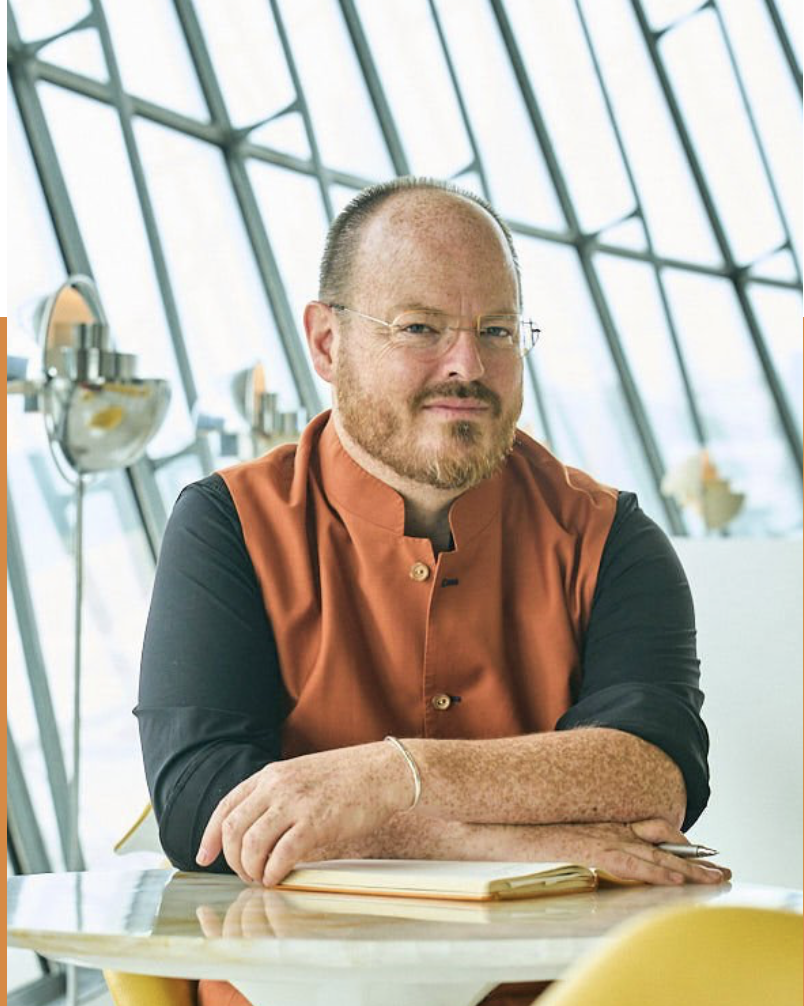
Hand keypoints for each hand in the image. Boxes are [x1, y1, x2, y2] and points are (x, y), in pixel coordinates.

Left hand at [196, 742, 412, 884]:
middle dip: (233, 860)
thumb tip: (256, 831)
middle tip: (245, 875)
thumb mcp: (302, 775)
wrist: (384, 771)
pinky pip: (281, 855)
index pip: (226, 806)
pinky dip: (274, 873)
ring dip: (251, 870)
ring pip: (252, 844)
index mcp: (271, 774)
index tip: (205, 857)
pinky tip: (280, 877)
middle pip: (234, 829)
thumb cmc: (347, 778)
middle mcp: (277, 785)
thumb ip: (277, 796)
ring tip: (263, 878)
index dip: (210, 835)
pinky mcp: (316, 822)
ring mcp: (296, 802)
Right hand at [528, 819, 730, 885]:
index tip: (697, 851)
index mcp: (602, 823)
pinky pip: (630, 862)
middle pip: (660, 840)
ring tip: (714, 879)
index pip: (650, 827)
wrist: (494, 816)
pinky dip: (654, 871)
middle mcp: (605, 826)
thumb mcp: (555, 832)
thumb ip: (581, 838)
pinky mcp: (589, 848)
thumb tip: (594, 849)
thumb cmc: (518, 826)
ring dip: (687, 868)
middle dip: (693, 858)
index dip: (677, 840)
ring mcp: (598, 835)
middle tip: (722, 870)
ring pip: (652, 854)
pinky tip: (675, 879)